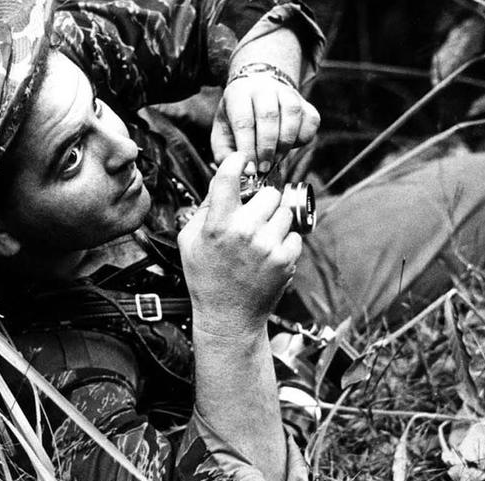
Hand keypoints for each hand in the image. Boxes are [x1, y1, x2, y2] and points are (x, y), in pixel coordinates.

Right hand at [178, 152, 302, 334]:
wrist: (229, 317)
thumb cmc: (206, 278)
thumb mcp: (189, 241)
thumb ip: (204, 209)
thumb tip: (221, 180)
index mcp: (217, 226)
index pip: (228, 178)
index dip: (236, 162)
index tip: (241, 159)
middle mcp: (244, 233)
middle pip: (269, 192)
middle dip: (262, 201)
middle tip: (253, 216)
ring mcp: (268, 246)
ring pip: (284, 212)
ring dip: (275, 220)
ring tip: (261, 238)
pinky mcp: (285, 260)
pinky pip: (295, 235)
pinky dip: (286, 241)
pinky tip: (269, 253)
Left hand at [211, 74, 319, 172]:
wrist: (258, 92)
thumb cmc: (238, 117)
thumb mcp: (223, 133)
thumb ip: (226, 153)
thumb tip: (242, 170)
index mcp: (239, 93)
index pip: (244, 121)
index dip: (248, 148)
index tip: (250, 169)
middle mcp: (264, 88)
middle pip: (268, 115)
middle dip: (267, 147)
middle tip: (264, 167)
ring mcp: (288, 93)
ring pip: (292, 115)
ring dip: (285, 143)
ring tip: (276, 159)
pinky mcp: (305, 103)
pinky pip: (310, 121)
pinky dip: (303, 139)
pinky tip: (290, 147)